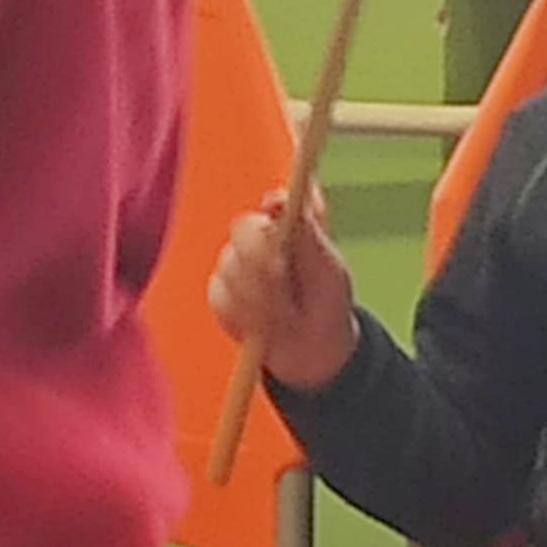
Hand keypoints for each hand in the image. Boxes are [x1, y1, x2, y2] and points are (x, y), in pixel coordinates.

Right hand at [208, 186, 355, 390]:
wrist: (314, 349)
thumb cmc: (326, 301)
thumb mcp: (325, 265)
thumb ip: (304, 230)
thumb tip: (279, 197)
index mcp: (288, 225)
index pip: (273, 202)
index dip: (274, 207)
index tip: (278, 212)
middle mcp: (258, 239)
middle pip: (243, 230)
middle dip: (264, 261)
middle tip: (284, 281)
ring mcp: (235, 264)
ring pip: (231, 267)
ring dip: (260, 296)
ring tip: (286, 314)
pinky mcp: (220, 293)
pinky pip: (221, 296)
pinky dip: (245, 314)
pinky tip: (264, 324)